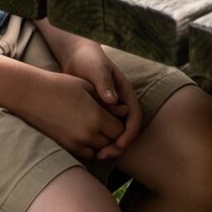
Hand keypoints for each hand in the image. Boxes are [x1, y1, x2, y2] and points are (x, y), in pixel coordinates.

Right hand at [19, 68, 127, 161]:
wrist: (32, 95)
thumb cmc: (61, 85)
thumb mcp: (87, 87)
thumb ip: (107, 100)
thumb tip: (124, 110)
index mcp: (96, 116)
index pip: (120, 129)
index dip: (119, 122)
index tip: (113, 115)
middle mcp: (88, 134)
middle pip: (111, 142)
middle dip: (111, 133)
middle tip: (106, 121)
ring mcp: (76, 143)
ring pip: (99, 150)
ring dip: (101, 142)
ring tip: (96, 127)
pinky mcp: (66, 148)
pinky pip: (86, 155)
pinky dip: (89, 148)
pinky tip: (85, 134)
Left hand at [60, 40, 142, 157]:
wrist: (76, 56)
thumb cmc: (88, 59)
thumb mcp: (97, 68)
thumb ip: (104, 82)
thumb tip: (113, 101)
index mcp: (125, 92)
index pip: (135, 117)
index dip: (129, 133)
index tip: (119, 145)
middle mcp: (120, 103)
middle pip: (127, 130)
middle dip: (119, 145)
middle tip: (103, 155)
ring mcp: (110, 109)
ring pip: (115, 133)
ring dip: (109, 146)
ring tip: (96, 155)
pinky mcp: (98, 113)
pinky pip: (103, 131)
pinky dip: (99, 141)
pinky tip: (88, 148)